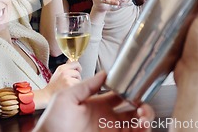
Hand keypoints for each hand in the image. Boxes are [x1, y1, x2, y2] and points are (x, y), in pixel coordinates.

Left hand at [34, 71, 153, 131]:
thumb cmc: (53, 121)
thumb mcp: (67, 97)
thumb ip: (87, 85)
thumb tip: (104, 72)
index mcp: (98, 104)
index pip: (120, 95)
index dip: (131, 91)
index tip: (137, 87)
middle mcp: (107, 118)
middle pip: (133, 110)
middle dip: (143, 106)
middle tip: (142, 107)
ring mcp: (109, 130)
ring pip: (136, 124)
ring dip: (145, 119)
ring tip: (143, 118)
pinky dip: (140, 131)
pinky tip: (141, 127)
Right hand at [44, 61, 81, 98]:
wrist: (47, 95)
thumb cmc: (53, 86)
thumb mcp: (58, 73)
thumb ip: (66, 68)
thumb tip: (73, 62)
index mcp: (62, 68)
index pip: (76, 63)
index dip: (78, 68)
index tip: (78, 71)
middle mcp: (64, 72)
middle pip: (78, 73)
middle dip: (76, 78)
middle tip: (71, 82)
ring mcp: (67, 79)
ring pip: (79, 80)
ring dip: (76, 84)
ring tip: (69, 87)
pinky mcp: (69, 86)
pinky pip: (78, 86)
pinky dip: (75, 89)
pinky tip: (69, 90)